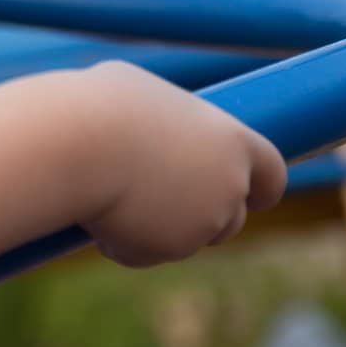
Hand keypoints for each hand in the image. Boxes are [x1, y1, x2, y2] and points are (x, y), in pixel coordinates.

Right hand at [75, 61, 286, 266]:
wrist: (73, 144)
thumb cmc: (101, 105)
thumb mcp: (141, 95)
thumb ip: (168, 122)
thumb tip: (153, 127)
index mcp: (232, 141)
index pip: (272, 173)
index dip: (261, 186)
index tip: (253, 195)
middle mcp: (227, 187)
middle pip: (231, 218)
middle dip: (200, 215)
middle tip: (158, 196)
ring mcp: (200, 224)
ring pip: (184, 237)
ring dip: (157, 225)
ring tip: (112, 192)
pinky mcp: (165, 249)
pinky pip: (145, 251)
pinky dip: (123, 241)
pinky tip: (97, 214)